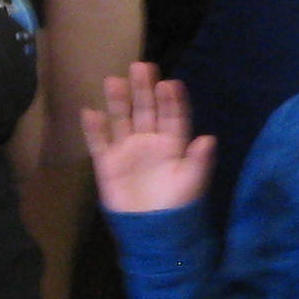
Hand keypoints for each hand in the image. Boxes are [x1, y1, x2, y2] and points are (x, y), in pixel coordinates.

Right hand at [81, 64, 215, 214]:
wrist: (151, 231)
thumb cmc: (176, 205)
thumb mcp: (191, 182)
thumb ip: (199, 160)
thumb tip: (208, 138)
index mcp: (172, 144)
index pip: (172, 116)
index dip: (172, 100)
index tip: (170, 83)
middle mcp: (149, 141)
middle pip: (146, 110)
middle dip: (144, 90)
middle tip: (142, 67)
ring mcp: (127, 150)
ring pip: (122, 119)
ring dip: (118, 101)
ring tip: (115, 81)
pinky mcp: (107, 163)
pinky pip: (99, 142)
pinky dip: (94, 128)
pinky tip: (90, 112)